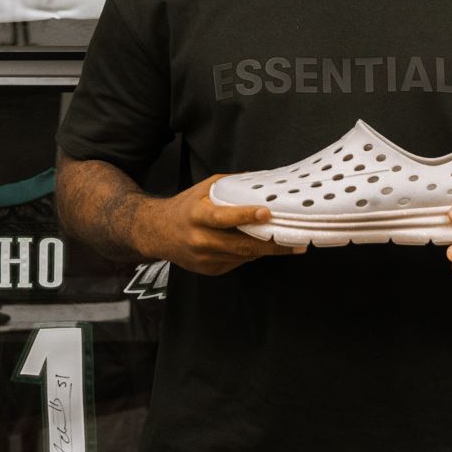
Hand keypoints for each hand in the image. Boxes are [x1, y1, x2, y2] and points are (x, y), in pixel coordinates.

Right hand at [137, 175, 304, 276]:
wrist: (157, 232)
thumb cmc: (185, 207)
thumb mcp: (203, 189)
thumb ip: (230, 186)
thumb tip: (261, 182)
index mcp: (197, 215)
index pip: (223, 217)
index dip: (246, 216)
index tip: (267, 213)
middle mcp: (200, 239)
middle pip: (240, 245)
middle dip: (270, 244)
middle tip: (295, 241)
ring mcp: (204, 258)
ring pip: (242, 256)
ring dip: (266, 251)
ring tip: (289, 245)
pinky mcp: (209, 270)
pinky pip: (237, 262)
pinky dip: (251, 254)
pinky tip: (263, 248)